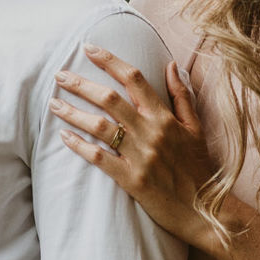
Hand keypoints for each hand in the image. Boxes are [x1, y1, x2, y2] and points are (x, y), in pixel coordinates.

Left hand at [50, 44, 217, 247]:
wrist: (205, 211)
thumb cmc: (199, 168)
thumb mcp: (196, 128)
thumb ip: (181, 95)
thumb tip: (170, 64)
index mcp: (165, 117)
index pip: (133, 78)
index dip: (109, 60)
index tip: (89, 49)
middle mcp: (150, 132)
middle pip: (109, 98)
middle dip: (80, 84)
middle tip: (59, 75)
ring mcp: (140, 156)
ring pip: (99, 126)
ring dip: (73, 112)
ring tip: (53, 104)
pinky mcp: (131, 180)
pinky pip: (99, 158)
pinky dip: (79, 145)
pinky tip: (64, 136)